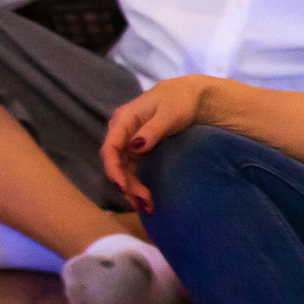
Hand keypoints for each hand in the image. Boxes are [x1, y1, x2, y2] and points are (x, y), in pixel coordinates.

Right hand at [99, 76, 217, 212]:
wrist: (192, 97)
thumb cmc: (181, 100)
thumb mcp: (170, 114)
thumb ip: (152, 130)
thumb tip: (134, 147)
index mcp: (124, 119)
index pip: (110, 148)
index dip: (114, 169)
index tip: (123, 187)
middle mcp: (122, 131)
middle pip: (116, 163)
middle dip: (126, 185)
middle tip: (143, 203)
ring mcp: (129, 141)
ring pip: (123, 170)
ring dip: (131, 189)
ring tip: (146, 207)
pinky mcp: (138, 149)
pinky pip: (132, 170)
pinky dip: (137, 184)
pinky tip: (145, 199)